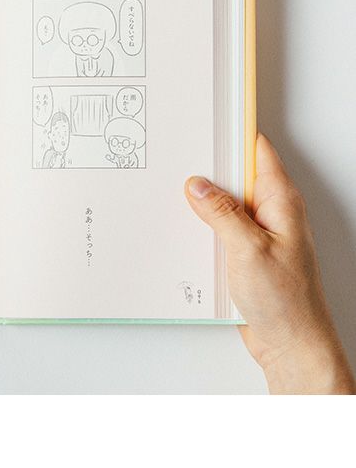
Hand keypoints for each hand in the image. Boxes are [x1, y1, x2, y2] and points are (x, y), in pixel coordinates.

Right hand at [185, 134, 354, 393]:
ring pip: (225, 204)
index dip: (233, 135)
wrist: (291, 344)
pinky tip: (187, 229)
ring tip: (177, 196)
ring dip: (203, 202)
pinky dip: (203, 226)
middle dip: (209, 169)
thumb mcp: (247, 249)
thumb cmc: (285, 302)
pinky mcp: (246, 253)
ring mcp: (259, 233)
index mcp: (282, 203)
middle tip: (180, 161)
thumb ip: (221, 213)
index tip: (208, 123)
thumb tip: (198, 185)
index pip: (258, 152)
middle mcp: (272, 213)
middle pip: (237, 176)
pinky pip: (221, 229)